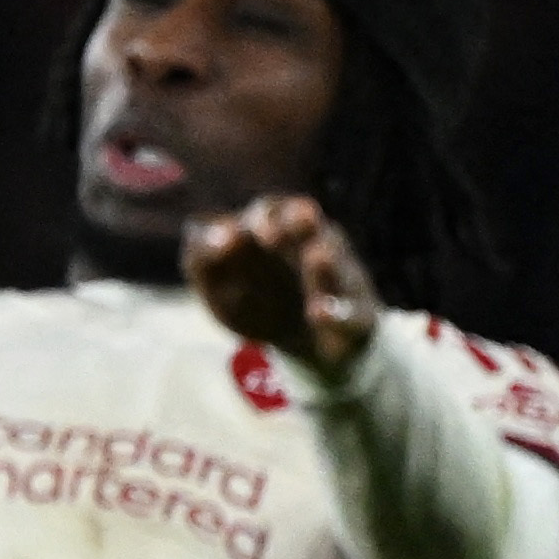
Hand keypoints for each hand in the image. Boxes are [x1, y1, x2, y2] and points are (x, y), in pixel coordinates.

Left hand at [179, 194, 379, 374]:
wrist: (311, 345)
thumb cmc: (258, 302)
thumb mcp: (217, 285)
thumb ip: (201, 258)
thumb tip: (201, 233)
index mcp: (277, 231)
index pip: (267, 213)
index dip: (256, 220)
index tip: (230, 237)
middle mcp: (312, 243)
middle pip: (304, 223)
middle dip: (293, 221)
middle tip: (271, 234)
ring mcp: (339, 278)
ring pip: (335, 264)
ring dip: (324, 262)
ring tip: (318, 256)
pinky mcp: (357, 315)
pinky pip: (351, 313)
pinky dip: (336, 314)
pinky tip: (319, 313)